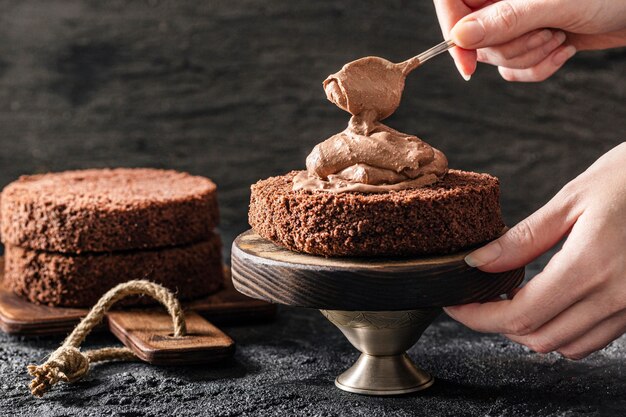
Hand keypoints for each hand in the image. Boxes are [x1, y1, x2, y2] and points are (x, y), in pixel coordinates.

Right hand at [433, 0, 625, 80]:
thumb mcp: (555, 3)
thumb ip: (505, 19)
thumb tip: (459, 37)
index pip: (451, 1)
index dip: (452, 31)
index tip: (468, 61)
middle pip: (474, 38)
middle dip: (511, 47)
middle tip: (547, 32)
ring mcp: (512, 21)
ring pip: (494, 57)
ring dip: (529, 57)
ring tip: (560, 36)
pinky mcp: (526, 41)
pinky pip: (512, 69)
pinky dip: (537, 68)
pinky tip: (564, 48)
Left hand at [445, 142, 625, 358]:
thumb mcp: (572, 200)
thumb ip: (523, 239)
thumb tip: (478, 264)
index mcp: (592, 266)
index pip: (521, 314)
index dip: (478, 317)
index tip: (455, 304)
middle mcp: (616, 296)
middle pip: (538, 337)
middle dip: (496, 325)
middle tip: (476, 300)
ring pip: (565, 345)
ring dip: (528, 331)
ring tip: (508, 300)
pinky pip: (592, 339)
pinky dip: (560, 331)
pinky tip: (547, 302)